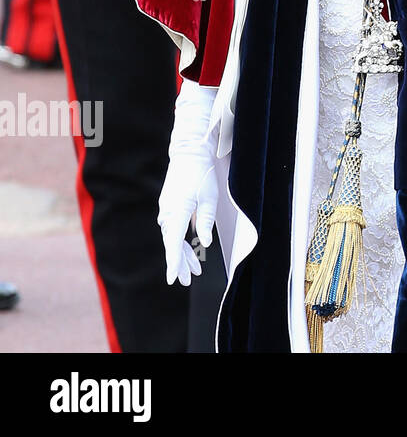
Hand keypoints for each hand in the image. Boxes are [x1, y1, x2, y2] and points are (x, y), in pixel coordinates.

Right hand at [157, 82, 218, 285]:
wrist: (189, 154)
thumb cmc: (202, 175)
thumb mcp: (210, 198)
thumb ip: (206, 222)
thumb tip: (205, 244)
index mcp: (177, 212)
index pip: (173, 243)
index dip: (173, 263)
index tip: (172, 279)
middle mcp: (168, 213)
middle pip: (171, 244)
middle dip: (179, 263)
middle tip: (185, 281)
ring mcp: (167, 209)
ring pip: (172, 238)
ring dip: (181, 253)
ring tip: (192, 272)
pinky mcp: (169, 206)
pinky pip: (173, 228)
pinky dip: (180, 241)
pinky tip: (188, 251)